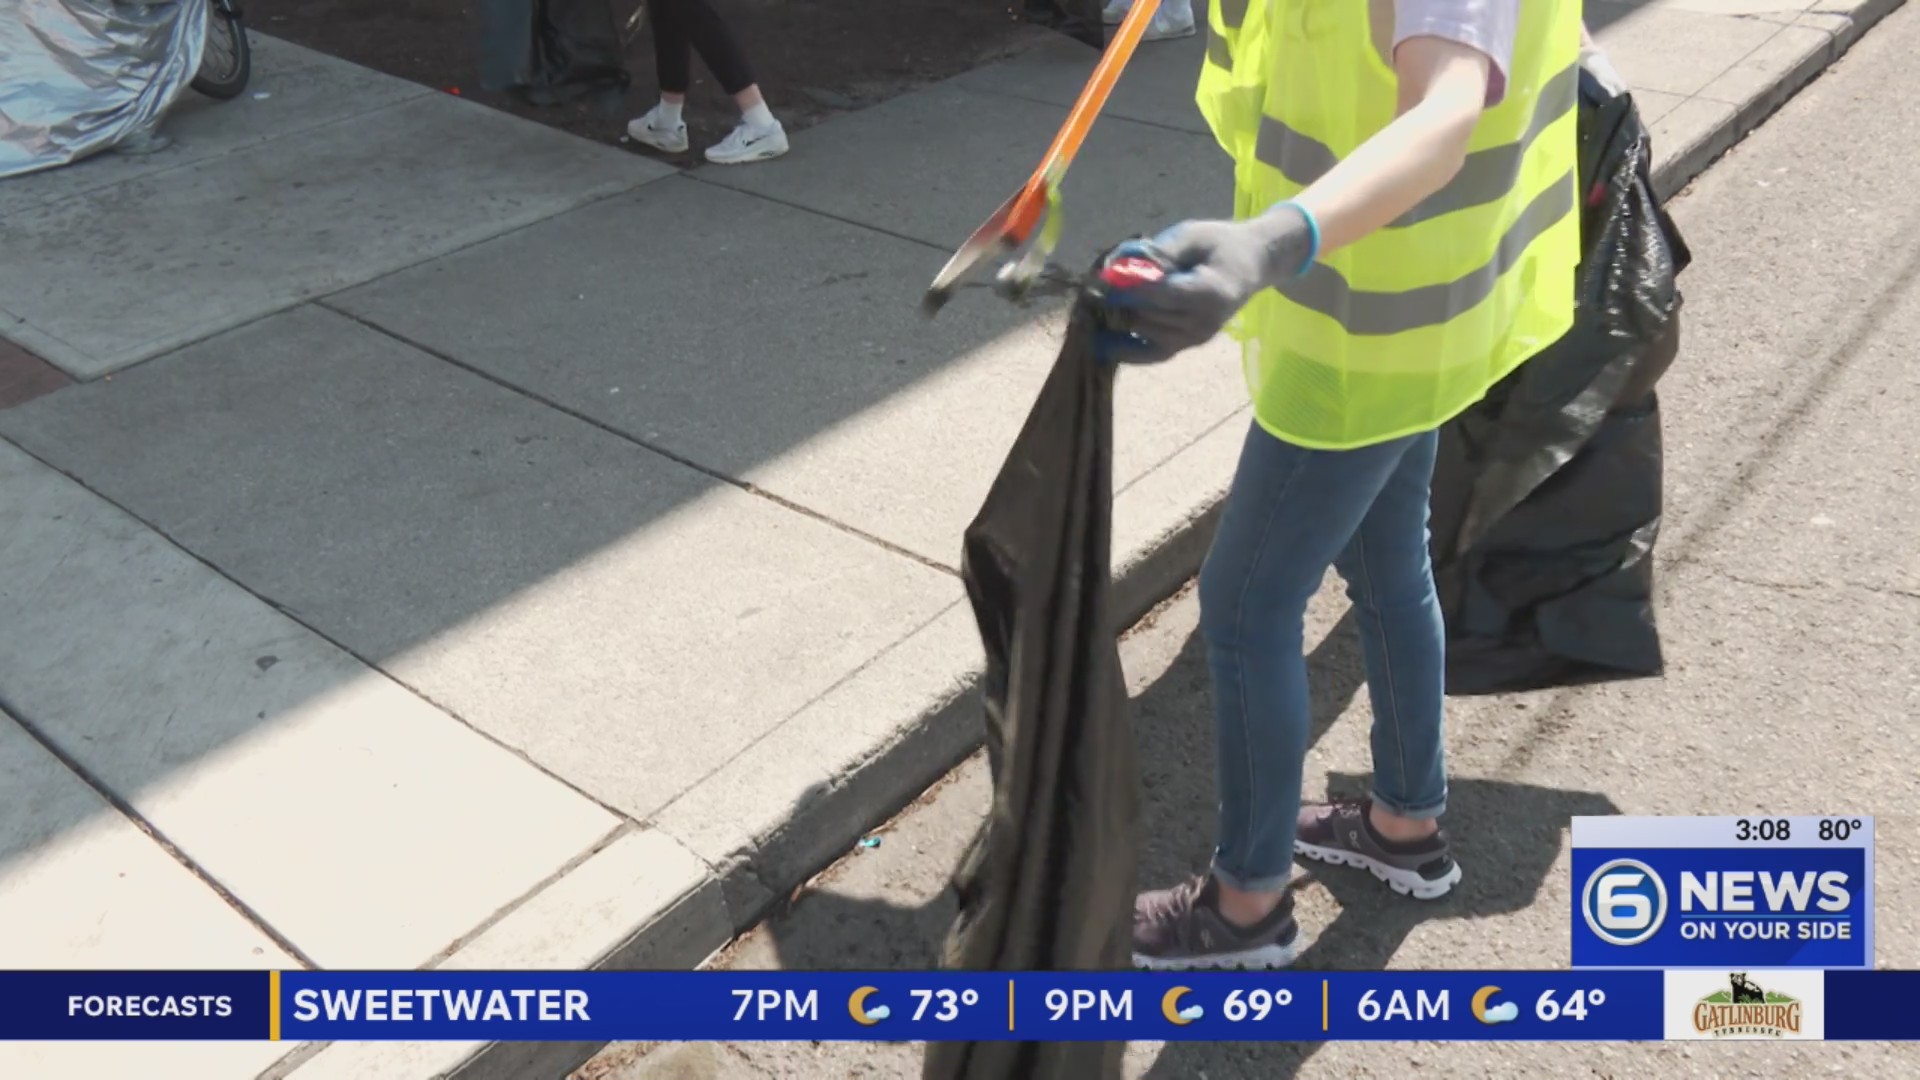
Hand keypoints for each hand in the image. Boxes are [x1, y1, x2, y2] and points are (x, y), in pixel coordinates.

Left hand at [1102, 208, 1313, 362]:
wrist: (1251, 265)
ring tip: (1091, 310)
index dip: (1128, 289)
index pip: (1161, 295)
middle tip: (1088, 292)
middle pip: (1150, 317)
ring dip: (1118, 324)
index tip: (1101, 280)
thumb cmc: (1219, 244)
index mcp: (1210, 292)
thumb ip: (1161, 250)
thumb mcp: (1193, 234)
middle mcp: (1204, 321)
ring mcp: (1196, 338)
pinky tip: (1102, 343)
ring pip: (1146, 335)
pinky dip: (1126, 351)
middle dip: (1117, 305)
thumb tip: (1121, 264)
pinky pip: (1152, 355)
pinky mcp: (1187, 345)